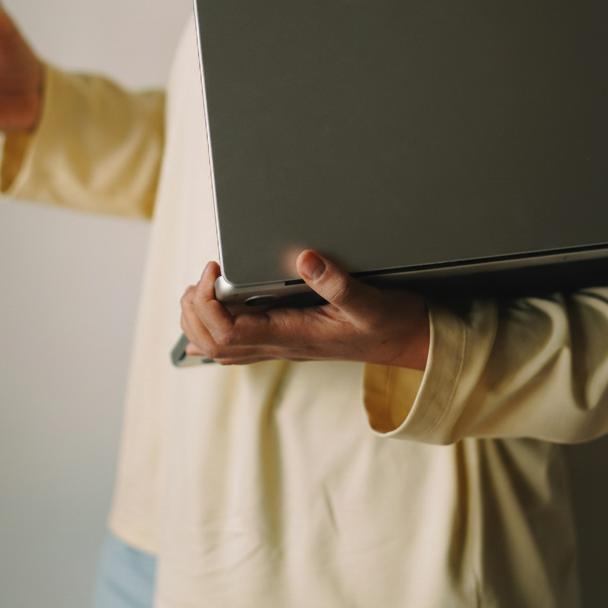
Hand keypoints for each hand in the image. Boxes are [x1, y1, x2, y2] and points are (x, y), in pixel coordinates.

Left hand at [180, 251, 428, 369]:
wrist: (412, 344)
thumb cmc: (392, 324)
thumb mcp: (370, 300)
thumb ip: (337, 283)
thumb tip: (305, 258)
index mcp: (292, 335)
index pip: (228, 332)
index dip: (208, 302)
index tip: (214, 268)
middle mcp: (280, 345)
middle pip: (215, 342)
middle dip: (195, 309)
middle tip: (202, 276)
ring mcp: (281, 346)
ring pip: (221, 348)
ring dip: (199, 321)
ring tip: (199, 290)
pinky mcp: (286, 341)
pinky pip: (238, 349)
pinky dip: (213, 336)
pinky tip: (203, 330)